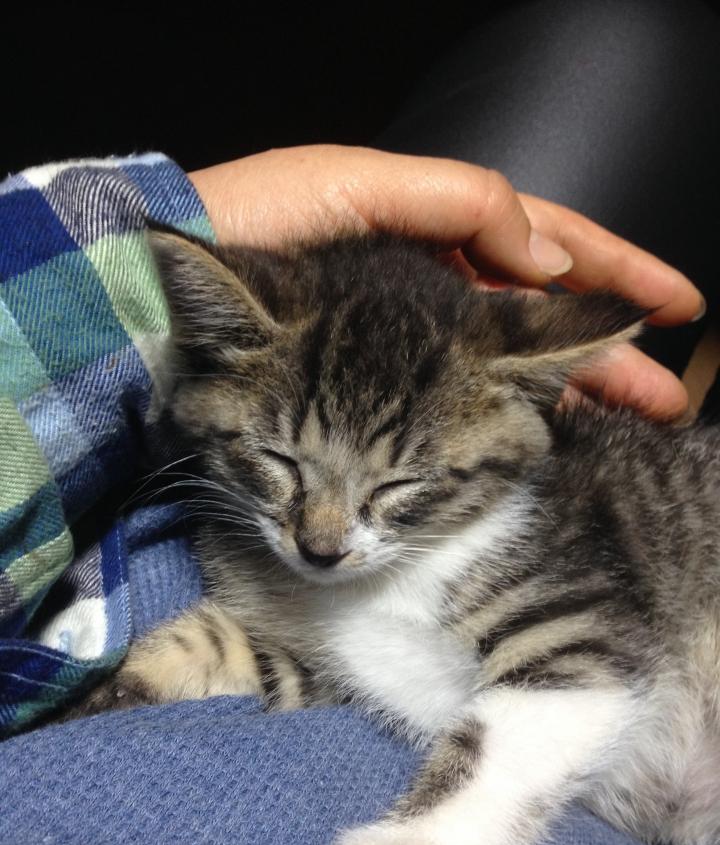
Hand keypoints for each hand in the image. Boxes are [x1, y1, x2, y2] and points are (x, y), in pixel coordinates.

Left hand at [189, 145, 703, 419]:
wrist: (164, 294)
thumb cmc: (251, 223)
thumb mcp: (353, 184)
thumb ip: (453, 201)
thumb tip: (542, 249)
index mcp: (432, 234)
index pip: (544, 249)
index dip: (611, 272)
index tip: (673, 301)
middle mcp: (430, 293)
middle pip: (540, 321)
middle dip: (609, 356)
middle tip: (666, 397)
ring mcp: (407, 347)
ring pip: (510, 369)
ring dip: (578, 397)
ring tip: (634, 426)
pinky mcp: (377, 391)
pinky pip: (461, 406)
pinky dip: (514, 420)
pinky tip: (556, 437)